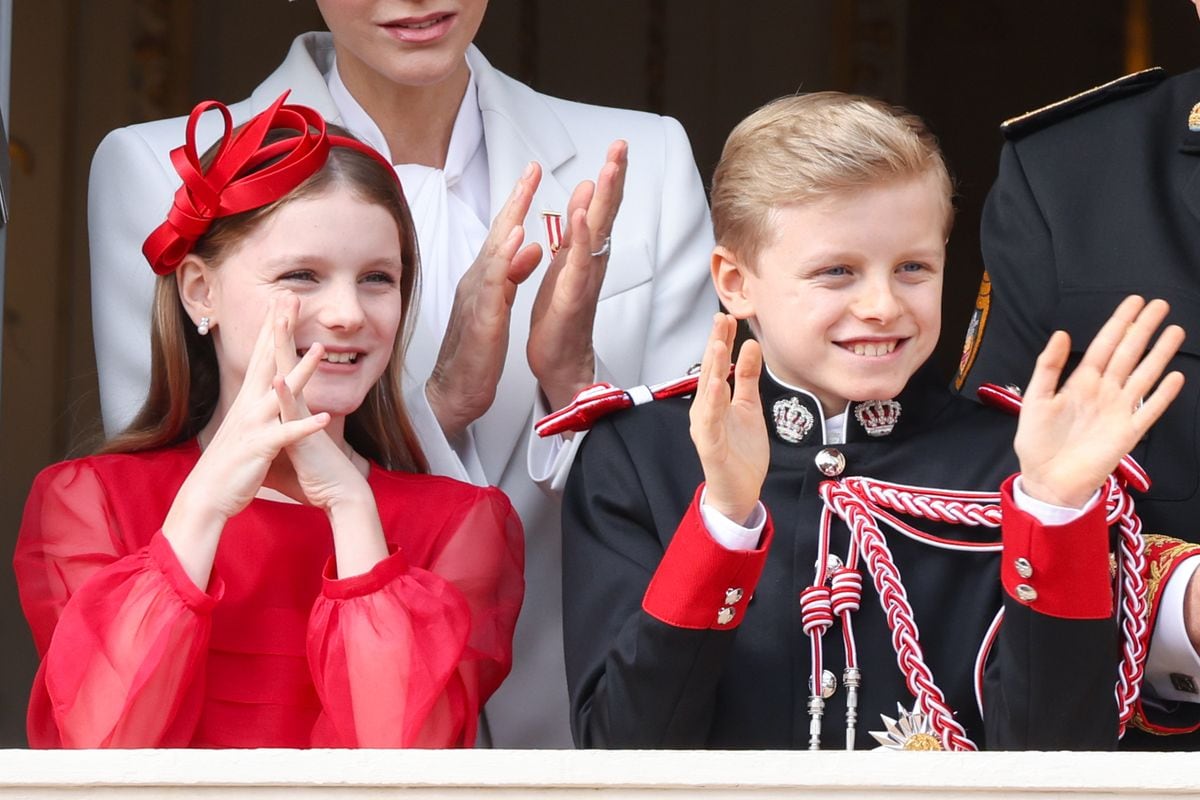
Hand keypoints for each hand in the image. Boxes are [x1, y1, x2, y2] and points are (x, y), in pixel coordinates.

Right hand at [163, 298, 330, 587]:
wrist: (206, 497)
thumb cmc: (227, 467)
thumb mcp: (242, 431)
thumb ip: (253, 412)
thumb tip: (260, 397)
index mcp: (246, 402)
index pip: (259, 357)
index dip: (269, 329)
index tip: (280, 303)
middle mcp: (248, 407)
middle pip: (267, 360)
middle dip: (279, 329)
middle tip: (291, 299)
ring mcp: (255, 425)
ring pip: (282, 392)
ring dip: (302, 370)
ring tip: (321, 349)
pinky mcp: (261, 447)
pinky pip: (288, 434)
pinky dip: (307, 426)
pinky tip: (327, 417)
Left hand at [270, 297, 388, 576]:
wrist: (339, 494)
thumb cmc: (313, 476)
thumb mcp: (285, 451)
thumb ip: (273, 434)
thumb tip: (260, 429)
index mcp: (290, 406)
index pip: (279, 365)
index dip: (274, 338)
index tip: (271, 311)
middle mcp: (297, 405)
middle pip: (286, 359)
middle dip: (282, 327)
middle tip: (284, 295)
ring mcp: (301, 417)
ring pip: (291, 376)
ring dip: (285, 349)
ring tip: (279, 320)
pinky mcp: (304, 434)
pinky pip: (293, 413)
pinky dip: (285, 396)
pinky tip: (278, 379)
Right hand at [427, 163, 544, 439]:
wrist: (455, 391)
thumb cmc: (475, 352)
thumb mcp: (499, 306)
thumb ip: (512, 275)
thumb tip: (531, 248)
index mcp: (485, 279)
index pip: (503, 233)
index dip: (518, 202)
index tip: (533, 174)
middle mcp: (478, 282)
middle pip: (498, 233)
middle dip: (516, 199)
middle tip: (532, 169)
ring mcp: (477, 299)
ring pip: (495, 252)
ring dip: (511, 221)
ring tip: (526, 193)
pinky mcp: (482, 319)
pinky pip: (494, 286)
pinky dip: (506, 262)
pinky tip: (517, 244)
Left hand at [528, 140, 627, 412]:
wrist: (559, 361)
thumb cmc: (561, 317)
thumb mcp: (566, 264)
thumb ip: (577, 232)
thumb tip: (586, 196)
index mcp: (585, 253)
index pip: (601, 208)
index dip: (610, 178)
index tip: (617, 148)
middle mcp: (591, 263)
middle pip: (607, 213)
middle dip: (615, 178)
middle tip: (621, 146)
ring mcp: (584, 279)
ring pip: (597, 232)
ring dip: (604, 199)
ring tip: (609, 168)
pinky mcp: (572, 296)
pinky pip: (577, 263)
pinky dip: (580, 238)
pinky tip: (582, 214)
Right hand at [689, 313, 767, 523]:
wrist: (740, 491)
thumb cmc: (741, 451)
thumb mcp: (750, 406)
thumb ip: (749, 378)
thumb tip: (751, 345)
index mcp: (714, 400)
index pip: (717, 364)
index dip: (721, 340)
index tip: (728, 316)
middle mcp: (705, 410)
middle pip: (709, 372)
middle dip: (715, 345)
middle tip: (720, 319)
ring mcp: (706, 427)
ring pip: (707, 393)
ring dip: (712, 368)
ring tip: (719, 345)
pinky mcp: (710, 446)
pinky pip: (710, 421)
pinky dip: (713, 402)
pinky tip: (718, 385)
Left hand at [1016, 296, 1184, 507]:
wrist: (1047, 480)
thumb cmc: (1037, 442)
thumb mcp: (1035, 400)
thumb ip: (1048, 367)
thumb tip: (1061, 333)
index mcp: (1080, 382)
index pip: (1104, 346)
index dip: (1118, 324)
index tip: (1134, 302)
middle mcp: (1103, 392)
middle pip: (1128, 354)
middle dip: (1143, 329)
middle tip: (1160, 305)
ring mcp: (1118, 411)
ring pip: (1143, 376)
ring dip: (1159, 354)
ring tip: (1175, 331)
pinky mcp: (1127, 433)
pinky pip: (1149, 410)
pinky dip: (1163, 395)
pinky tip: (1175, 377)